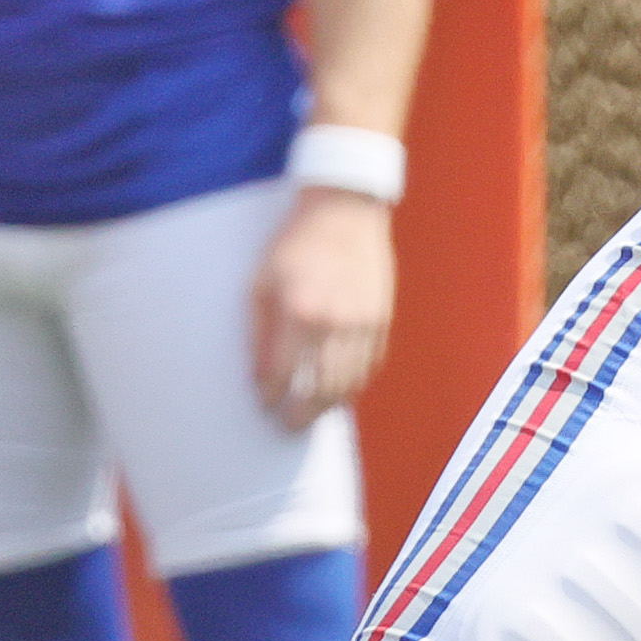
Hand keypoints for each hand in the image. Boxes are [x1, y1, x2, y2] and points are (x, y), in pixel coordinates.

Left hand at [252, 185, 396, 430]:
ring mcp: (364, 325)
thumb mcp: (260, 283)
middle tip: (289, 427)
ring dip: (329, 405)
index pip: (284, 374)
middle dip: (302, 415)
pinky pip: (369, 366)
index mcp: (299, 314)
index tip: (264, 405)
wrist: (344, 212)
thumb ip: (259, 333)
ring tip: (313, 414)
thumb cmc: (294, 243)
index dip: (271, 396)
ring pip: (349, 384)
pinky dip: (353, 384)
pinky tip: (339, 389)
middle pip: (320, 390)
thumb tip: (259, 375)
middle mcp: (335, 325)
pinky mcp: (382, 320)